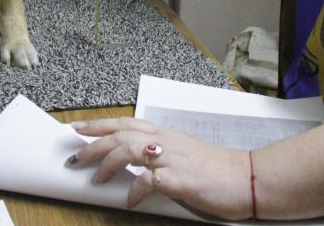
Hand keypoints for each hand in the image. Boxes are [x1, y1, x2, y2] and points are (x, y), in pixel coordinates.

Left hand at [66, 117, 252, 218]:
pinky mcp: (181, 180)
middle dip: (93, 144)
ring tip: (96, 178)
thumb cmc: (217, 169)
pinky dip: (135, 190)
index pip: (125, 122)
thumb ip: (159, 154)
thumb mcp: (183, 154)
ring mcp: (173, 159)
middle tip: (74, 157)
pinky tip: (129, 199)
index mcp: (166, 134)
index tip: (77, 128)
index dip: (99, 125)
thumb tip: (134, 162)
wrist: (248, 178)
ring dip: (108, 164)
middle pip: (121, 135)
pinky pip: (150, 181)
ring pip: (130, 150)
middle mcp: (166, 142)